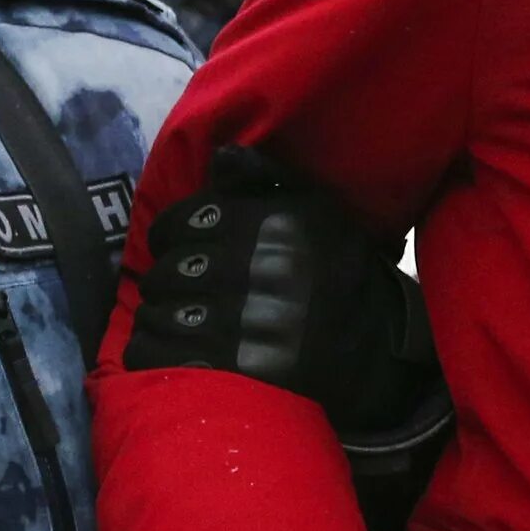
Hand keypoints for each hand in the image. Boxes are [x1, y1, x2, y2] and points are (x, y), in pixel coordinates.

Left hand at [124, 145, 434, 436]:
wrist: (375, 351)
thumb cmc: (337, 272)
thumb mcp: (318, 212)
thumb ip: (268, 180)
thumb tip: (221, 155)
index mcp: (275, 228)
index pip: (186, 221)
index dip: (170, 233)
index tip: (177, 245)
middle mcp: (259, 273)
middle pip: (169, 269)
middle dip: (167, 278)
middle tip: (178, 287)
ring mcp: (244, 328)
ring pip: (159, 313)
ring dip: (159, 315)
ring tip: (176, 317)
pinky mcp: (232, 374)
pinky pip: (160, 353)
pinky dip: (154, 350)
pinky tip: (172, 346)